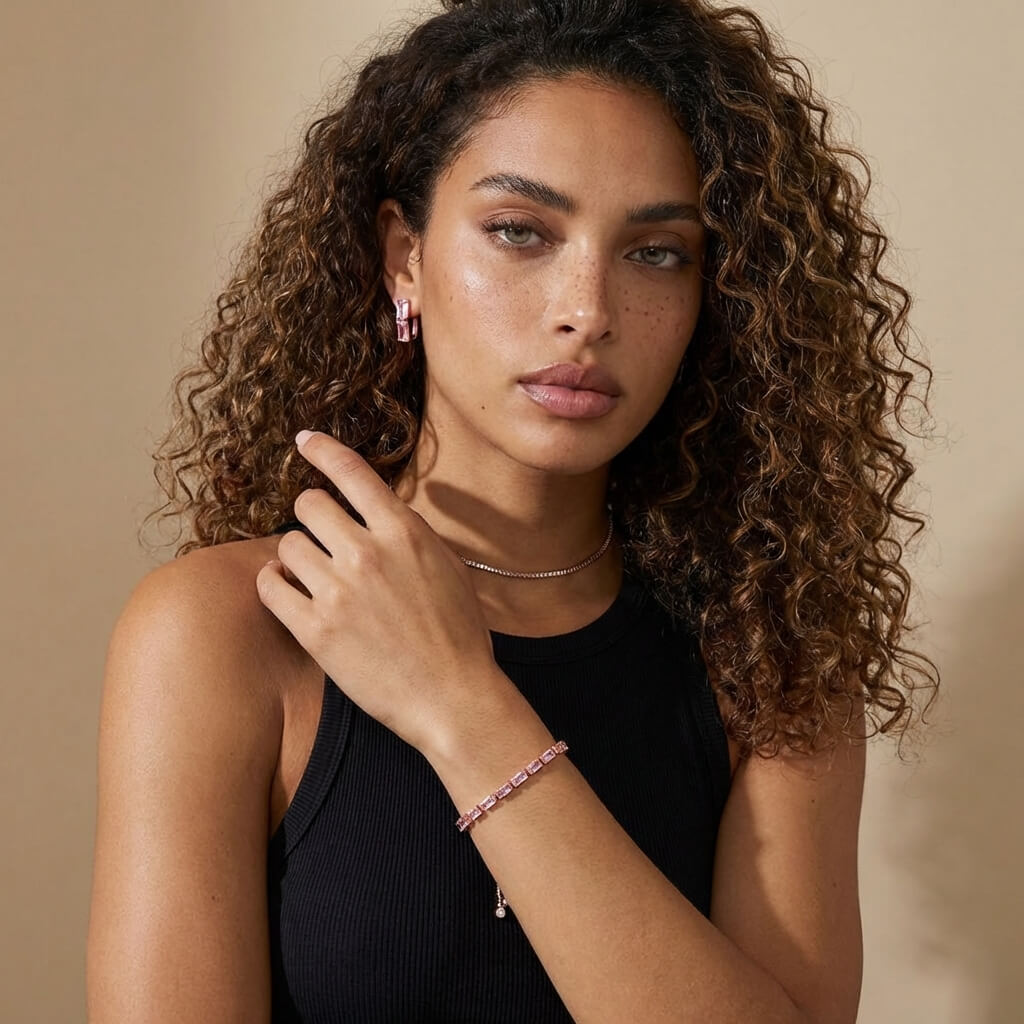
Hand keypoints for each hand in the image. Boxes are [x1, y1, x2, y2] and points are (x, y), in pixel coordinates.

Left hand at [256, 430, 504, 755]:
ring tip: (315, 579)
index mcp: (404, 532)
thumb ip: (408, 535)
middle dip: (313, 520)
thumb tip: (378, 512)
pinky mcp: (315, 630)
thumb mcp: (447, 567)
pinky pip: (269, 586)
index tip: (304, 441)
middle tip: (324, 543)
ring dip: (297, 558)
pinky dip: (275, 586)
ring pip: (287, 545)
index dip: (323, 449)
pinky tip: (291, 595)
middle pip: (308, 505)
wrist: (454, 698)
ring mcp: (338, 592)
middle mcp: (368, 553)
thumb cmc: (459, 636)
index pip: (352, 472)